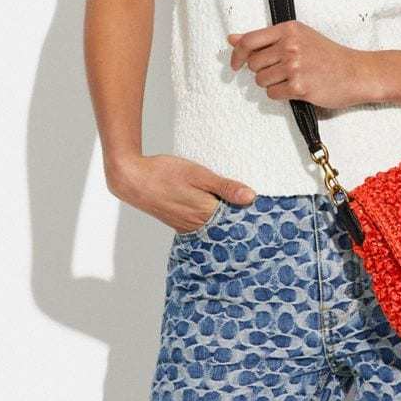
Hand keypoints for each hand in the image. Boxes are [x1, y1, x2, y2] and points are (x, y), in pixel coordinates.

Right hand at [105, 153, 256, 236]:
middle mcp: (198, 224)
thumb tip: (251, 197)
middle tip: (262, 216)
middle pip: (228, 227)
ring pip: (216, 227)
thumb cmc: (164, 173)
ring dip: (229, 222)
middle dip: (243, 221)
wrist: (132, 179)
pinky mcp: (180, 223)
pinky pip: (203, 226)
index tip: (268, 213)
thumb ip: (225, 186)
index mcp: (206, 212)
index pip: (237, 220)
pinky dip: (213, 222)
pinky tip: (219, 213)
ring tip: (245, 214)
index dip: (252, 216)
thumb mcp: (198, 174)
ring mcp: (188, 226)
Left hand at [227, 21, 374, 109]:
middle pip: (253, 63)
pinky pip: (273, 94)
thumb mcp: (298, 38)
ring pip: (261, 80)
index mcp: (289, 30)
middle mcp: (290, 45)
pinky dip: (280, 94)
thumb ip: (265, 38)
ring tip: (290, 79)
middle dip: (261, 71)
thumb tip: (233, 38)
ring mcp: (294, 66)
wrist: (356, 73)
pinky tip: (295, 88)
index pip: (249, 41)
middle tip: (280, 71)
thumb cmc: (329, 56)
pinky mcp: (299, 86)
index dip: (237, 55)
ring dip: (271, 83)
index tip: (235, 64)